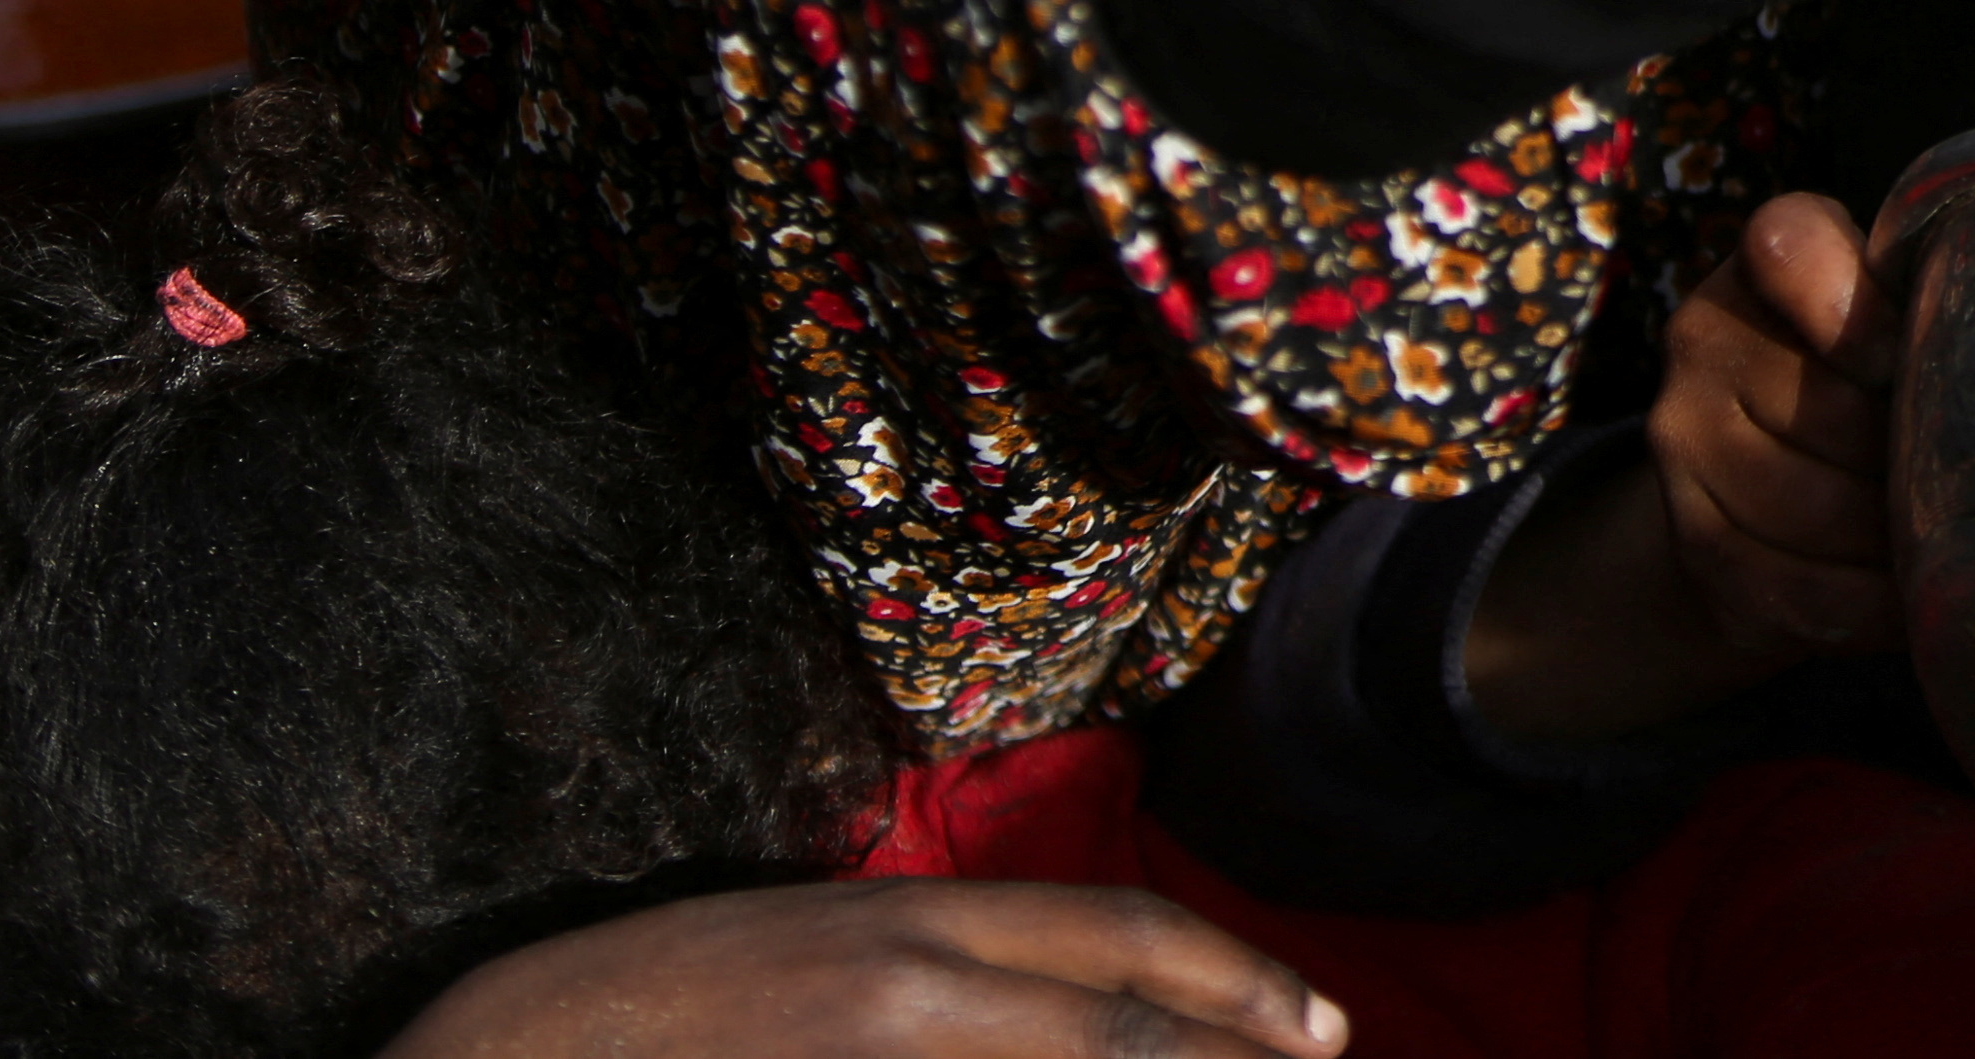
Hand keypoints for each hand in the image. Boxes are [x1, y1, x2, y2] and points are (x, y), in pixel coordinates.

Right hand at [382, 884, 1345, 1057]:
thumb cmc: (652, 1007)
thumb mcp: (813, 942)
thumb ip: (939, 963)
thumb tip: (1061, 996)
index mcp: (909, 927)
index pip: (1118, 943)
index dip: (1232, 983)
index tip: (1322, 1026)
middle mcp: (912, 988)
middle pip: (1121, 1027)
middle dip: (1235, 1053)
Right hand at [1461, 191, 1905, 742]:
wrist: (1762, 485)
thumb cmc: (1868, 377)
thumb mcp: (1896, 313)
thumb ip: (1934, 309)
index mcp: (1768, 256)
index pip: (1793, 249)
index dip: (1869, 320)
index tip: (1910, 368)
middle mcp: (1705, 337)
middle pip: (1826, 406)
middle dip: (1909, 456)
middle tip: (1973, 480)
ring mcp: (1684, 441)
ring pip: (1811, 507)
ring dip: (1894, 539)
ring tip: (1949, 543)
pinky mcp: (1692, 538)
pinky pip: (1791, 585)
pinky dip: (1864, 604)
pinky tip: (1909, 601)